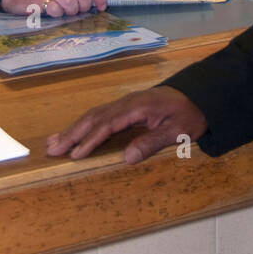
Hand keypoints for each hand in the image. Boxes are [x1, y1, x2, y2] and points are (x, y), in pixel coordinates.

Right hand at [0, 0, 107, 17]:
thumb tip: (97, 4)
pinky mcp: (39, 0)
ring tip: (66, 12)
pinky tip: (54, 13)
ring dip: (72, 11)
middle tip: (78, 11)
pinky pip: (55, 8)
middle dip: (85, 6)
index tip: (101, 7)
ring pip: (71, 1)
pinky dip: (58, 13)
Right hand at [45, 87, 205, 163]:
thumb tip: (127, 158)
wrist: (202, 95)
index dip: (91, 140)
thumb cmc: (191, 115)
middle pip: (94, 118)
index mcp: (139, 107)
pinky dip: (84, 125)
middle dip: (72, 134)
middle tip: (51, 150)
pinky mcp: (126, 107)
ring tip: (52, 143)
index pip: (109, 124)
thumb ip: (152, 142)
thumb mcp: (178, 132)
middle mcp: (128, 103)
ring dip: (73, 129)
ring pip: (94, 115)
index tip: (75, 154)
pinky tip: (73, 133)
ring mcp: (126, 103)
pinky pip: (100, 115)